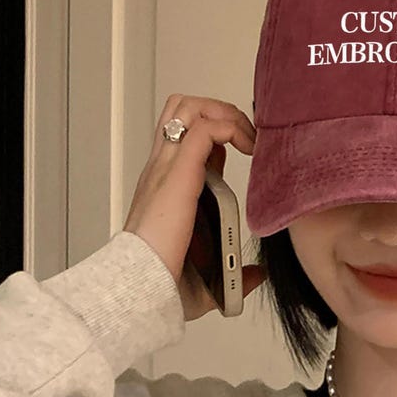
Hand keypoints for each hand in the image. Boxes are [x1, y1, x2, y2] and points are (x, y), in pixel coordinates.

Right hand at [123, 94, 266, 320]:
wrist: (140, 289)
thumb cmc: (160, 283)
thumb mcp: (205, 277)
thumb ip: (235, 273)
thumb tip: (256, 274)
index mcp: (166, 188)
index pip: (187, 139)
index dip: (219, 134)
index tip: (247, 153)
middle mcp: (162, 170)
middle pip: (183, 109)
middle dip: (221, 110)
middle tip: (248, 138)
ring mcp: (167, 168)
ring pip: (189, 108)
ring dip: (225, 113)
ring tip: (249, 139)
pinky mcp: (178, 174)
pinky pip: (204, 129)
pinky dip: (230, 128)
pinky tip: (249, 148)